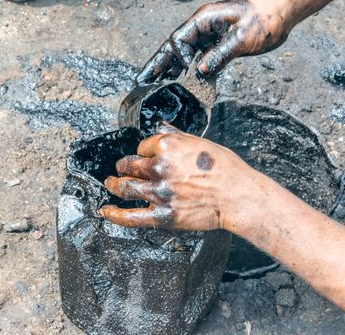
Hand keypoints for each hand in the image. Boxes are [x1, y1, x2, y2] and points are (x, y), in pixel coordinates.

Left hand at [99, 125, 260, 230]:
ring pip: (126, 187)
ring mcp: (159, 192)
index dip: (143, 152)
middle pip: (130, 165)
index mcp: (169, 146)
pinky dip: (115, 214)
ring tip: (111, 184)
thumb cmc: (227, 169)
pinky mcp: (162, 215)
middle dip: (123, 166)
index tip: (143, 156)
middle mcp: (160, 167)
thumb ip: (177, 136)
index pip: (143, 147)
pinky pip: (131, 216)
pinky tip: (106, 211)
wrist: (238, 195)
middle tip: (120, 169)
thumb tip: (161, 128)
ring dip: (115, 185)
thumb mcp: (202, 142)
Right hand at [136, 0, 294, 83]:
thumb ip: (220, 54)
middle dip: (160, 65)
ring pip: (186, 55)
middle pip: (175, 48)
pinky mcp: (219, 45)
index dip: (172, 59)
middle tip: (143, 81)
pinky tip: (185, 84)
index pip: (178, 40)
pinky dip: (192, 72)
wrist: (280, 15)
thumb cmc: (263, 20)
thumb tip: (201, 71)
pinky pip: (201, 59)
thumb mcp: (242, 38)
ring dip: (173, 70)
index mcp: (203, 20)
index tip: (168, 76)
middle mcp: (203, 28)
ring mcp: (210, 36)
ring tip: (158, 86)